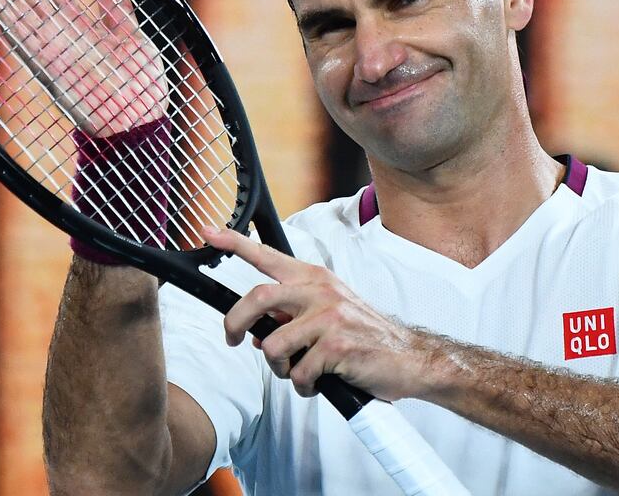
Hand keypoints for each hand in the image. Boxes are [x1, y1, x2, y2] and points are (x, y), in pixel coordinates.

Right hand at [0, 0, 168, 136]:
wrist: (139, 126)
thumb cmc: (143, 88)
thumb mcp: (136, 44)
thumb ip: (119, 15)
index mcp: (83, 20)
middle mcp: (61, 28)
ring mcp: (51, 44)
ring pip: (16, 0)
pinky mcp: (46, 63)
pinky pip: (19, 31)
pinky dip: (1, 10)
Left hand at [206, 226, 433, 400]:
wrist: (410, 357)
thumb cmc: (365, 336)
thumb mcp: (329, 312)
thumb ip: (293, 314)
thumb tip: (256, 329)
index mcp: (315, 279)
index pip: (268, 256)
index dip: (235, 243)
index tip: (209, 232)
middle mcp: (321, 292)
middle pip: (258, 298)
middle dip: (235, 323)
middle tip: (235, 340)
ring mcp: (330, 318)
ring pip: (274, 345)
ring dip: (279, 369)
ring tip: (299, 372)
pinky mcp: (338, 346)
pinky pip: (299, 373)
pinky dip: (304, 386)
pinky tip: (320, 383)